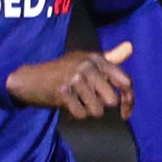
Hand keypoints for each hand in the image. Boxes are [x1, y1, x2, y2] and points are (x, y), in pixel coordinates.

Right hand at [8, 42, 134, 120]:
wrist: (30, 79)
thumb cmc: (61, 71)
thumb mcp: (86, 61)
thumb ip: (110, 58)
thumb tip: (130, 46)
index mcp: (97, 58)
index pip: (125, 81)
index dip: (129, 100)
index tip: (125, 113)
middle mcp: (88, 66)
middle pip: (111, 100)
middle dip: (100, 106)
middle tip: (86, 100)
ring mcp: (75, 78)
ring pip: (97, 110)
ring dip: (87, 111)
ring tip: (75, 101)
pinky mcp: (63, 92)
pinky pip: (82, 114)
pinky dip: (76, 114)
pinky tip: (67, 105)